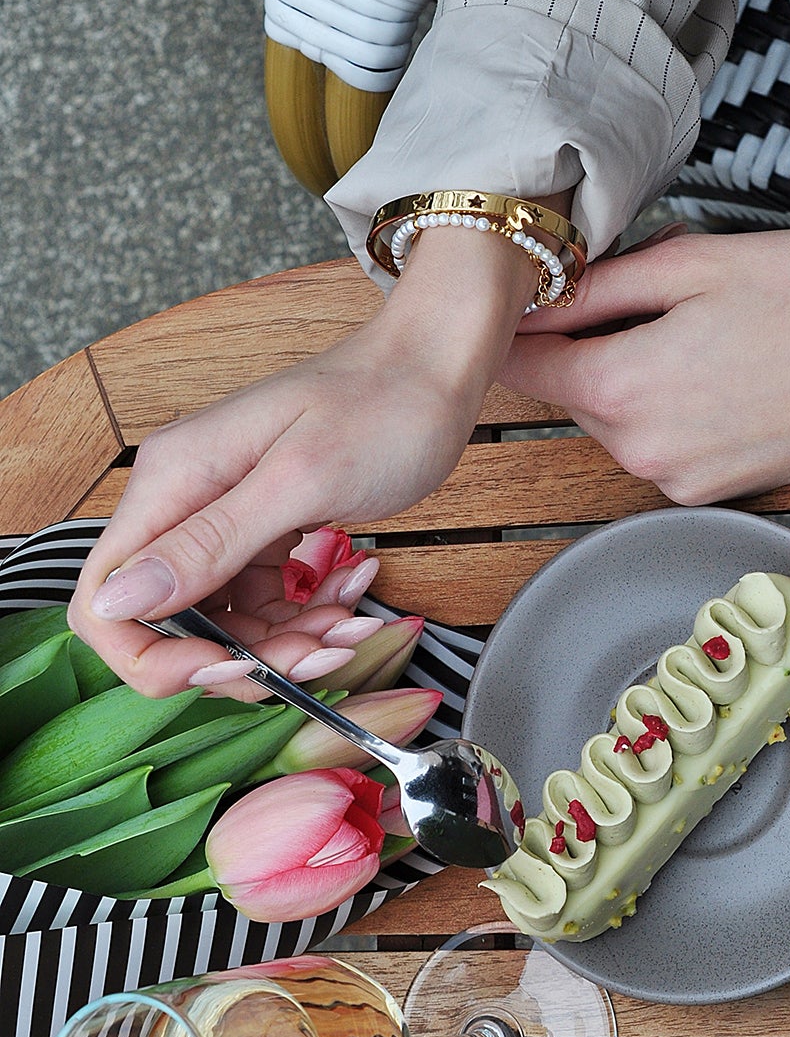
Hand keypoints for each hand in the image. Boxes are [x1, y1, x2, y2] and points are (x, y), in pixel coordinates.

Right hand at [70, 223, 539, 695]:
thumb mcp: (301, 480)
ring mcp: (225, 512)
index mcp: (174, 481)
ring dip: (289, 639)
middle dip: (244, 654)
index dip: (152, 656)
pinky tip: (354, 589)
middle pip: (172, 621)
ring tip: (351, 624)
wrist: (437, 366)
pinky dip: (310, 611)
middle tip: (317, 653)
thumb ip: (209, 543)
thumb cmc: (382, 404)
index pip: (105, 600)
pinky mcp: (265, 524)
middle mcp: (186, 498)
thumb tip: (117, 599)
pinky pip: (267, 596)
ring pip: (227, 618)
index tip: (225, 669)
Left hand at [502, 229, 789, 507]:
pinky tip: (724, 367)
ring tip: (698, 327)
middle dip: (588, 348)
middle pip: (571, 395)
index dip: (518, 326)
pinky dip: (674, 408)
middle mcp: (640, 450)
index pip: (522, 367)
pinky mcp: (715, 491)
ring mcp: (678, 479)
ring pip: (618, 421)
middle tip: (640, 293)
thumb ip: (601, 284)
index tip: (526, 296)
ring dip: (633, 377)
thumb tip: (543, 295)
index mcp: (622, 388)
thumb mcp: (694, 263)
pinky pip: (663, 444)